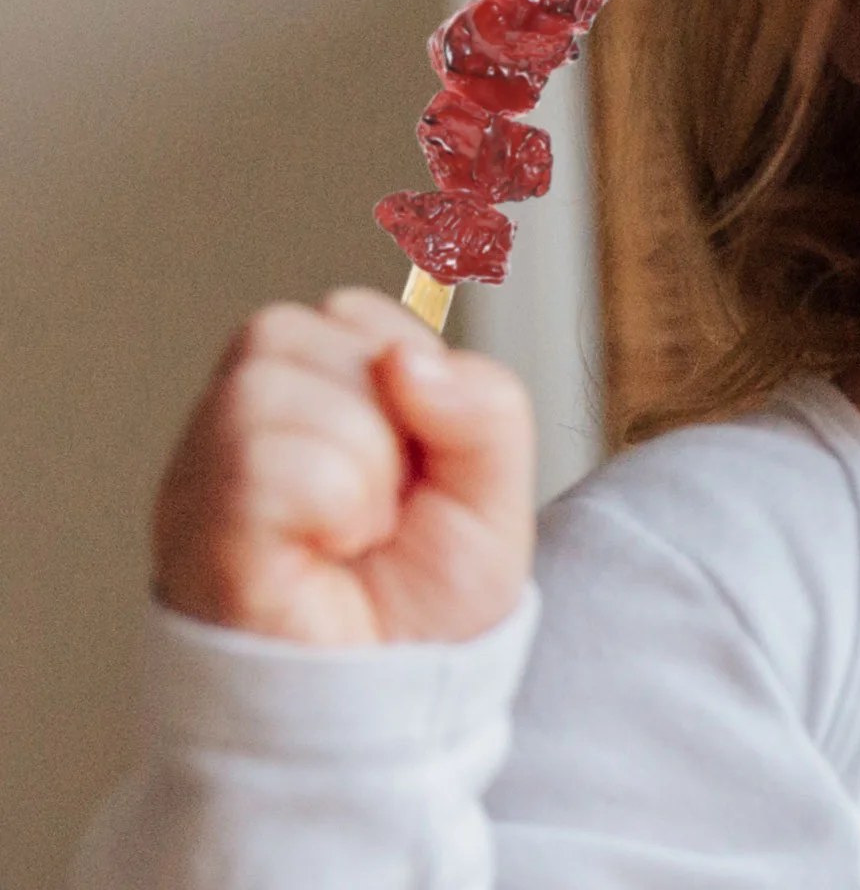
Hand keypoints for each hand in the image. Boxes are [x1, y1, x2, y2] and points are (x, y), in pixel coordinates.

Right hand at [152, 286, 534, 646]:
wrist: (388, 715)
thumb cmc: (423, 601)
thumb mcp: (495, 488)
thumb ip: (485, 404)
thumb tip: (404, 358)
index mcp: (312, 385)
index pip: (356, 313)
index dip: (415, 387)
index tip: (412, 468)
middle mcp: (248, 412)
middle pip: (322, 330)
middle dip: (391, 422)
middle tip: (386, 506)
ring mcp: (207, 464)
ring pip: (276, 384)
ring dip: (362, 466)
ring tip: (356, 532)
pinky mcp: (195, 524)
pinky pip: (265, 460)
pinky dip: (331, 504)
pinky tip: (327, 551)